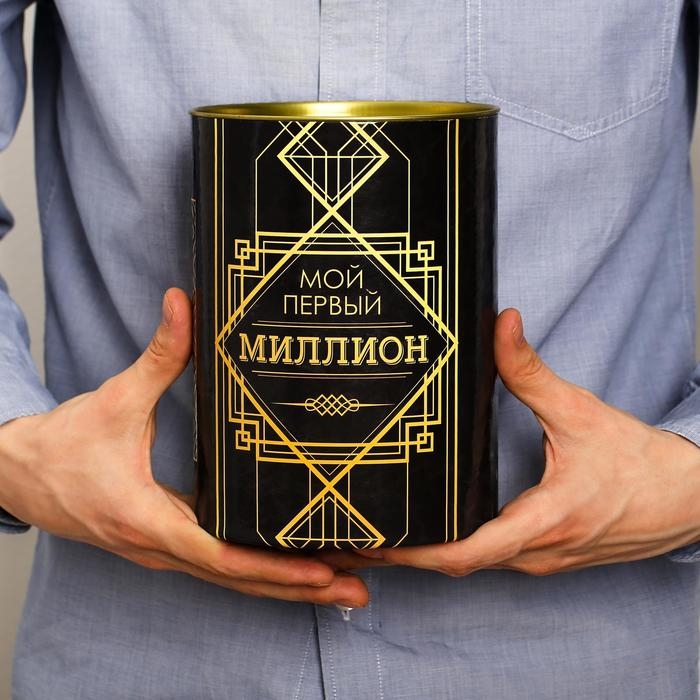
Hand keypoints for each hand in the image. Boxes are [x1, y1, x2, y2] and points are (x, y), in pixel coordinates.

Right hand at [0, 288, 366, 605]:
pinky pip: (221, 566)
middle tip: (359, 588)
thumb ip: (158, 354)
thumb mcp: (114, 399)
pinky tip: (294, 566)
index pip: (218, 555)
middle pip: (239, 579)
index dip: (271, 565)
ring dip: (285, 585)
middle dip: (298, 586)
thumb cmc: (61, 446)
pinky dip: (260, 571)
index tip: (318, 569)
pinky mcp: (167, 542)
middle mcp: (159, 547)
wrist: (16, 475)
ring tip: (343, 585)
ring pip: (233, 580)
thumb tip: (183, 303)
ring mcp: (164, 550)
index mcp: (146, 519)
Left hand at [322, 308, 699, 576]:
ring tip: (389, 529)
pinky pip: (494, 558)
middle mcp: (540, 552)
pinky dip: (459, 548)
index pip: (469, 552)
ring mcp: (545, 560)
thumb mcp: (580, 411)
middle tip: (363, 531)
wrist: (692, 500)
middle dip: (410, 553)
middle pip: (460, 563)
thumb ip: (531, 371)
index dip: (419, 551)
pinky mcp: (550, 555)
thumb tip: (502, 324)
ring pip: (476, 565)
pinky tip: (438, 526)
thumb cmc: (641, 463)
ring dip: (432, 553)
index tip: (379, 541)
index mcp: (545, 521)